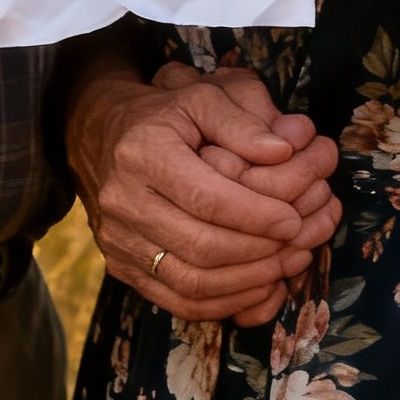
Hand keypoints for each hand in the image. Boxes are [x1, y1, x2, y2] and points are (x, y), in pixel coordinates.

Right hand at [65, 62, 339, 322]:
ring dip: (248, 282)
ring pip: (191, 283)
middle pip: (200, 246)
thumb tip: (283, 150)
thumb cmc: (165, 114)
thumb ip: (242, 119)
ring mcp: (118, 240)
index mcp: (142, 151)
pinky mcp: (122, 268)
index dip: (255, 214)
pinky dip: (226, 303)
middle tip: (297, 243)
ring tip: (285, 264)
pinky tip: (259, 286)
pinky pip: (179, 303)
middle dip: (258, 252)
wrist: (103, 135)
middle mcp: (122, 200)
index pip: (206, 197)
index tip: (293, 217)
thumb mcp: (202, 96)